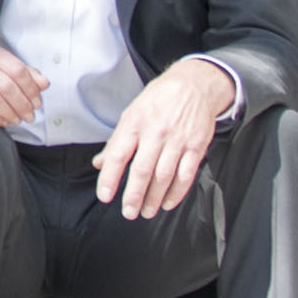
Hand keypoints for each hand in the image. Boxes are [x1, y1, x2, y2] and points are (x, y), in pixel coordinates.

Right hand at [0, 39, 48, 133]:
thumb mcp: (2, 71)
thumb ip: (25, 75)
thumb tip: (44, 83)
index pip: (17, 69)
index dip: (31, 88)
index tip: (37, 102)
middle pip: (7, 85)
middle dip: (22, 104)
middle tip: (29, 115)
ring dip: (11, 113)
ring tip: (17, 120)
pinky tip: (3, 121)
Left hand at [92, 59, 234, 219]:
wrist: (193, 86)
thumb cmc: (158, 100)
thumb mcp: (132, 114)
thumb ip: (117, 141)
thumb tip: (100, 164)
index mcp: (135, 123)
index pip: (118, 155)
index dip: (110, 178)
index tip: (105, 196)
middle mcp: (156, 132)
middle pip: (142, 170)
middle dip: (134, 195)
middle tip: (128, 212)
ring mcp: (178, 140)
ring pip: (164, 176)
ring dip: (154, 198)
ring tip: (147, 211)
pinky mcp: (196, 146)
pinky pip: (186, 174)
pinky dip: (177, 192)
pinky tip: (168, 202)